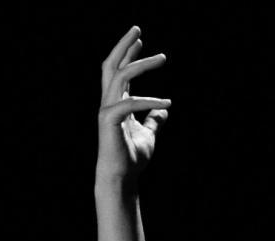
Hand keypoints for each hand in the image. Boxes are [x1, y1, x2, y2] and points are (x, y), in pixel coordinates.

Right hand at [96, 26, 170, 188]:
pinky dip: (150, 101)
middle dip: (124, 46)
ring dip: (141, 64)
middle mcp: (108, 102)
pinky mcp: (110, 120)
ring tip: (162, 57)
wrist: (122, 177)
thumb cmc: (132, 158)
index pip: (120, 72)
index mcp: (116, 103)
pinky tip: (167, 102)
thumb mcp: (149, 135)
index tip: (140, 39)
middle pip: (112, 66)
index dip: (129, 54)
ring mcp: (107, 109)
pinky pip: (131, 103)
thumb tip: (164, 109)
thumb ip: (154, 121)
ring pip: (120, 77)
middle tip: (137, 29)